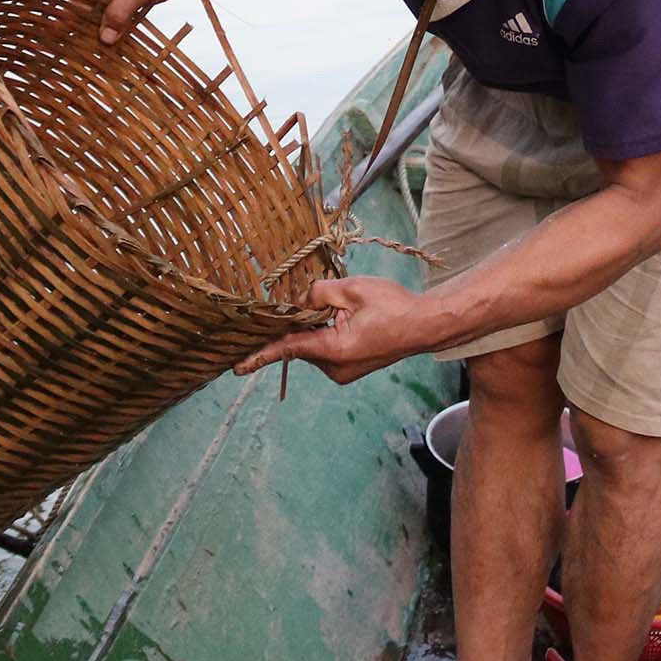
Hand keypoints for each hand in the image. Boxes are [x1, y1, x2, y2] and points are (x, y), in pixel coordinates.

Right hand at [76, 0, 186, 44]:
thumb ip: (122, 12)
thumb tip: (104, 38)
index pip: (80, 4)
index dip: (88, 27)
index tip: (99, 47)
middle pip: (85, 6)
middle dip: (99, 26)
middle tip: (115, 44)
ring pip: (94, 6)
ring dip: (108, 21)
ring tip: (121, 35)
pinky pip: (103, 1)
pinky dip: (113, 13)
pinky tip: (124, 23)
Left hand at [236, 275, 450, 385]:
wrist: (425, 326)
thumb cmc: (394, 305)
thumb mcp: (353, 288)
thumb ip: (318, 292)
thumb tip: (298, 300)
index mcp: (333, 349)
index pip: (287, 348)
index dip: (259, 354)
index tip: (236, 366)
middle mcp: (334, 368)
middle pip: (301, 342)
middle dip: (305, 320)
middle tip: (333, 302)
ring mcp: (342, 372)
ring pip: (314, 344)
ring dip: (320, 326)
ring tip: (352, 311)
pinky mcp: (349, 370)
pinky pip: (326, 349)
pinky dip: (329, 333)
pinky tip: (351, 320)